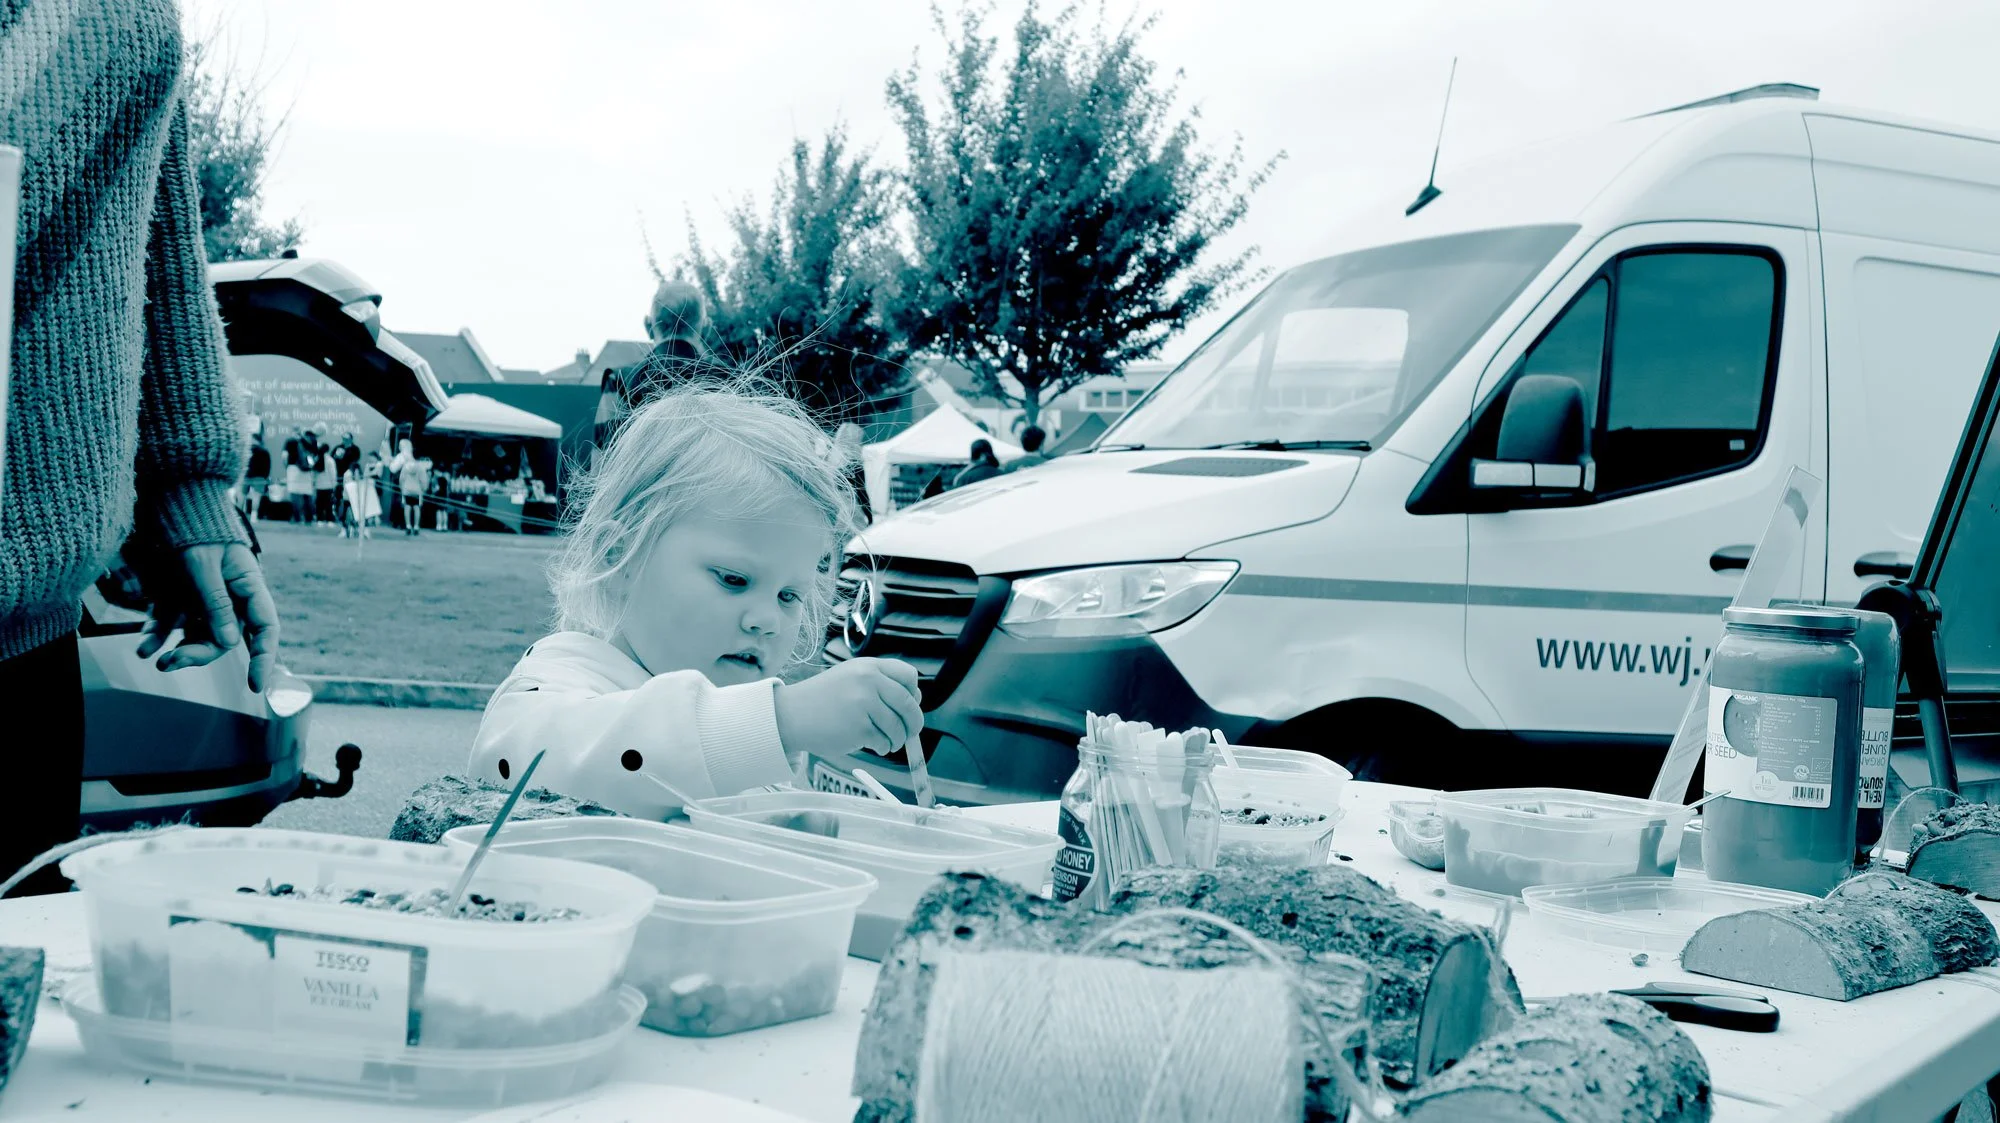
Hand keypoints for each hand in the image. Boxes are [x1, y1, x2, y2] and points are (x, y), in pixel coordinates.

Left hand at [136, 542, 279, 691]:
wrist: (169, 506)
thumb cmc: (195, 529)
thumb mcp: (204, 565)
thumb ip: (216, 602)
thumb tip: (230, 642)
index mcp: (249, 587)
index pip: (265, 628)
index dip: (264, 657)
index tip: (255, 683)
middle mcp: (229, 599)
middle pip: (224, 638)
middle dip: (200, 654)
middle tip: (172, 662)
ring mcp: (202, 601)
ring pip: (196, 636)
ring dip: (178, 650)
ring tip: (155, 659)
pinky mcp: (178, 600)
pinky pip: (170, 625)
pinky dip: (157, 637)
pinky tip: (144, 648)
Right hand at [774, 657, 923, 760]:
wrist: (791, 715)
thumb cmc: (821, 699)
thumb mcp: (850, 677)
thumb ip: (879, 683)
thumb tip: (913, 702)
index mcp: (869, 666)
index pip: (909, 676)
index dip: (914, 694)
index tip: (909, 706)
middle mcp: (869, 680)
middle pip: (909, 704)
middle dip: (913, 723)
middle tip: (910, 733)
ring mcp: (864, 703)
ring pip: (898, 727)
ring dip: (897, 739)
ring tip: (888, 742)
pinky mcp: (859, 726)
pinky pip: (884, 741)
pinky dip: (883, 747)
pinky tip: (875, 746)